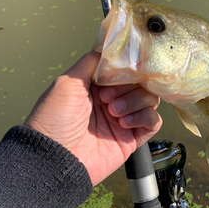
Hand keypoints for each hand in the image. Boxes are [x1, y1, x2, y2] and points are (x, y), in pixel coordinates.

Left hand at [24, 51, 161, 185]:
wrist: (55, 158)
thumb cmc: (55, 120)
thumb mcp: (67, 82)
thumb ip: (90, 62)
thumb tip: (108, 48)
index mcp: (97, 87)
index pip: (125, 69)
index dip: (125, 68)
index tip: (120, 72)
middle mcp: (112, 101)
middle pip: (140, 82)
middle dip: (127, 87)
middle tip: (106, 98)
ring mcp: (124, 119)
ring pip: (149, 99)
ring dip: (135, 101)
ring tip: (114, 112)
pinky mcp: (132, 138)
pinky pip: (153, 122)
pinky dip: (144, 117)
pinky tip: (124, 123)